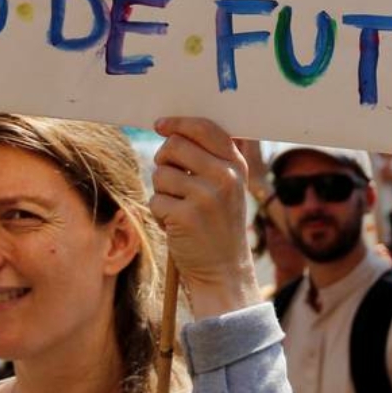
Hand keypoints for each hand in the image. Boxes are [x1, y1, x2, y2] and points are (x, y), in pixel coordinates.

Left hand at [149, 117, 257, 317]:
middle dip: (164, 161)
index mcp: (236, 165)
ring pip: (161, 174)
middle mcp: (225, 177)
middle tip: (172, 181)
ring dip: (162, 192)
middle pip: (174, 146)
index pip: (204, 128)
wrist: (225, 270)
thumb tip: (174, 127)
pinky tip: (177, 226)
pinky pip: (156, 201)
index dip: (178, 123)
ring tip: (180, 208)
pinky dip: (160, 213)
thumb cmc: (218, 223)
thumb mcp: (227, 186)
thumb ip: (210, 158)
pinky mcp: (186, 217)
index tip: (161, 125)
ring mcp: (206, 197)